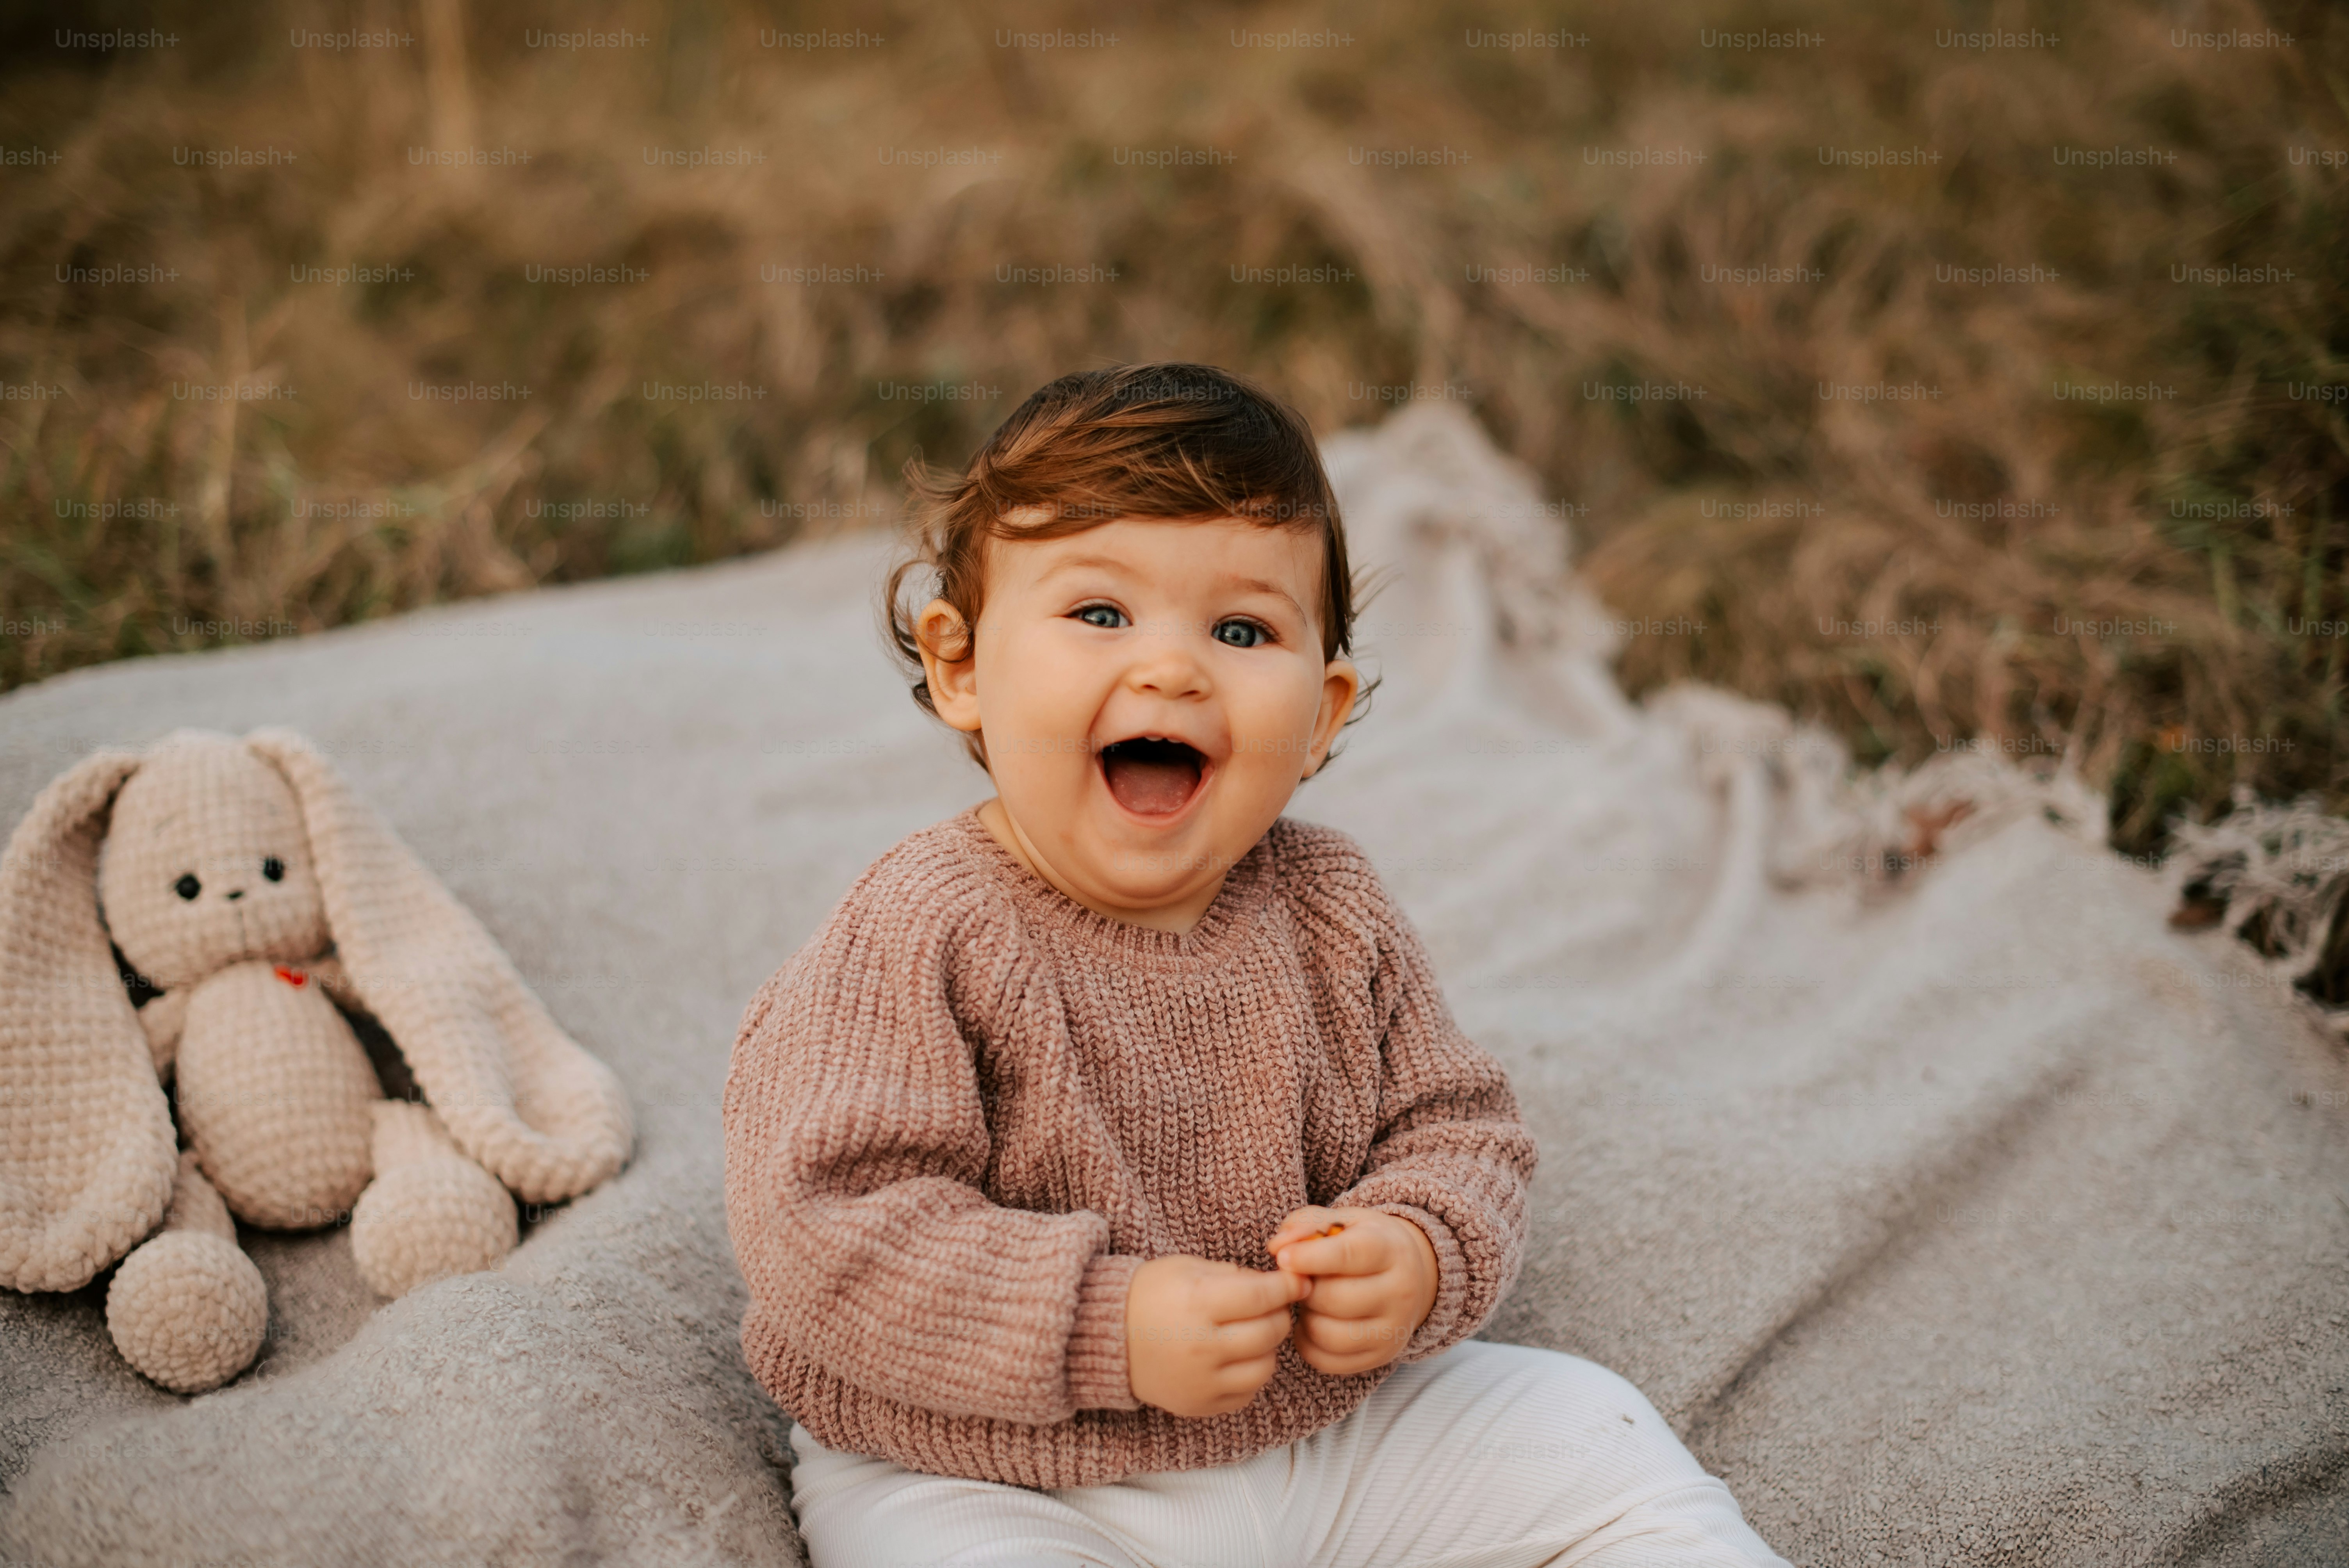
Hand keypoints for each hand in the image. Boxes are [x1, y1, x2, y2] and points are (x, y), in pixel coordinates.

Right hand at [1124, 1254, 1310, 1417]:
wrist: (1105, 1336)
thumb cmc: (1150, 1294)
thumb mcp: (1187, 1268)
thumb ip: (1235, 1275)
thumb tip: (1280, 1283)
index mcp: (1198, 1304)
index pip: (1263, 1296)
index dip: (1288, 1286)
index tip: (1298, 1281)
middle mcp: (1202, 1347)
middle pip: (1270, 1332)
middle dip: (1279, 1314)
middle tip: (1269, 1305)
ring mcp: (1201, 1382)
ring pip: (1265, 1367)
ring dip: (1266, 1348)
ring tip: (1249, 1333)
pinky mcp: (1199, 1405)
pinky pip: (1246, 1393)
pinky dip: (1248, 1375)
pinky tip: (1232, 1358)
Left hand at [1266, 1207, 1437, 1375]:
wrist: (1410, 1275)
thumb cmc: (1365, 1243)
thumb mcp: (1343, 1221)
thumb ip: (1307, 1224)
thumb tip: (1277, 1247)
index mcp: (1391, 1249)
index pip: (1348, 1256)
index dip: (1310, 1258)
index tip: (1282, 1258)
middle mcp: (1400, 1292)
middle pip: (1332, 1298)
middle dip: (1305, 1288)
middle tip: (1304, 1279)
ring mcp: (1393, 1330)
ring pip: (1327, 1334)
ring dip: (1306, 1317)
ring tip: (1312, 1300)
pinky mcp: (1380, 1356)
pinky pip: (1326, 1360)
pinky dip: (1308, 1343)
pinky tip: (1315, 1322)